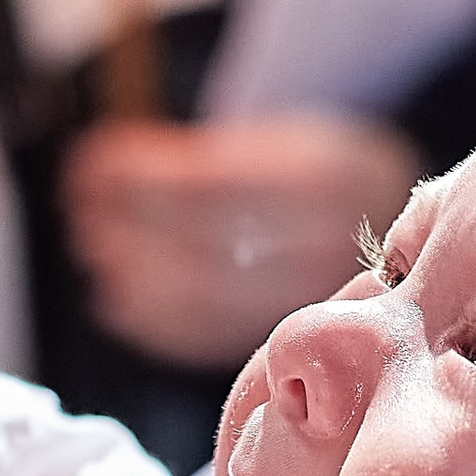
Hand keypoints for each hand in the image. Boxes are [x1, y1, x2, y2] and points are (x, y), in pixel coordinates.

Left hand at [63, 115, 417, 370]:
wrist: (395, 218)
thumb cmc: (319, 171)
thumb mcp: (280, 138)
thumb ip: (203, 157)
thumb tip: (103, 169)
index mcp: (326, 177)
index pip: (212, 186)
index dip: (141, 180)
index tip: (90, 164)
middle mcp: (329, 242)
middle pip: (204, 247)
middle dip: (130, 229)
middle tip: (81, 208)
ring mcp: (316, 297)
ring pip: (206, 297)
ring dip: (134, 274)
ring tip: (93, 246)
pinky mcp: (296, 336)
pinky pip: (215, 338)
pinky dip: (156, 321)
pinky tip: (117, 297)